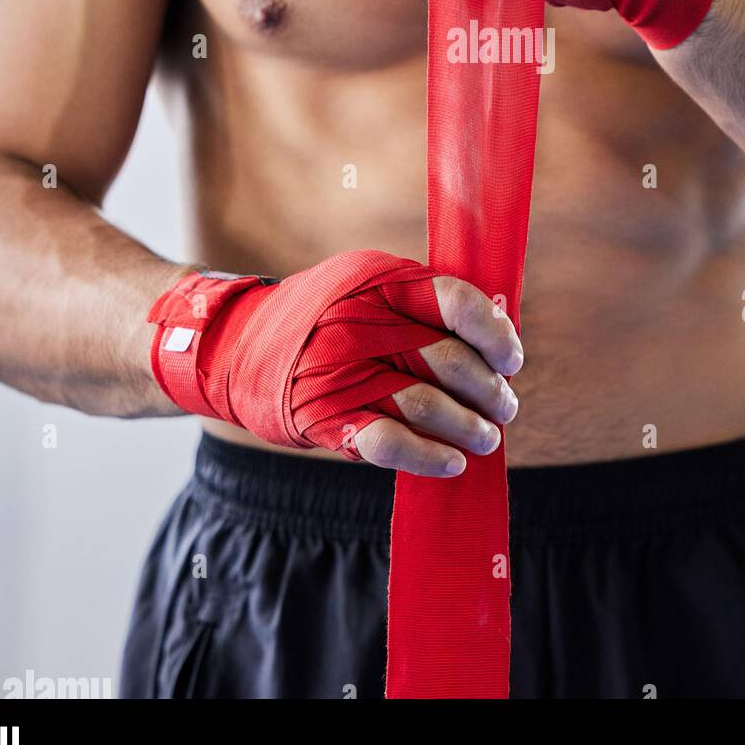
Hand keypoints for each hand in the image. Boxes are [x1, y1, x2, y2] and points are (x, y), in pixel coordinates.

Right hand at [147, 253, 521, 478]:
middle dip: (489, 391)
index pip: (456, 302)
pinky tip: (453, 463)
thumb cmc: (319, 317)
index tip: (511, 360)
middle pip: (447, 359)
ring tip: (488, 438)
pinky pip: (388, 442)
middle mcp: (359, 322)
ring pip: (426, 404)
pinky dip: (428, 457)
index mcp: (379, 281)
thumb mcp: (366, 286)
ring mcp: (339, 371)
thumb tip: (497, 328)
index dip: (495, 335)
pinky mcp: (323, 417)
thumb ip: (423, 304)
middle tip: (505, 408)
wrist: (233, 346)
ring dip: (468, 427)